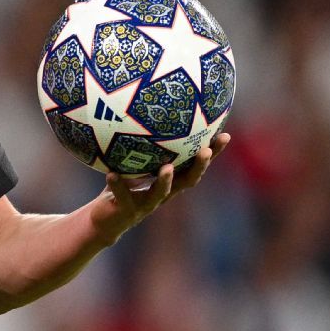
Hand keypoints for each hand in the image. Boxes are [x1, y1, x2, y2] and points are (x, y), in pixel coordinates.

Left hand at [89, 132, 230, 245]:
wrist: (104, 219)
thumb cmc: (122, 186)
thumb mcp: (132, 164)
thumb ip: (139, 144)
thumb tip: (143, 111)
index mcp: (169, 181)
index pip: (195, 166)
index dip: (212, 154)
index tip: (225, 136)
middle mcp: (163, 193)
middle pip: (187, 181)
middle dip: (198, 167)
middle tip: (205, 151)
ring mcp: (146, 204)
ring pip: (160, 194)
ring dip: (165, 181)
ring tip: (167, 168)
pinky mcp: (127, 211)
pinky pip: (123, 197)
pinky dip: (118, 185)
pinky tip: (112, 174)